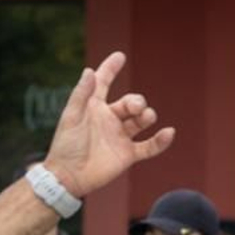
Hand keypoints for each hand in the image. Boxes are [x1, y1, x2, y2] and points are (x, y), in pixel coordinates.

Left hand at [42, 52, 174, 199]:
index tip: (119, 56)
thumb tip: (89, 71)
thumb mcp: (71, 118)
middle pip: (131, 102)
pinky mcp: (127, 154)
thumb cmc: (65, 146)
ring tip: (143, 117)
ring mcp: (120, 136)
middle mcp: (109, 119)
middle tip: (134, 107)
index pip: (104, 83)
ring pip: (142, 120)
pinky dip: (161, 140)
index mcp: (94, 107)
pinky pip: (150, 146)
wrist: (67, 178)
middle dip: (137, 101)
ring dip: (147, 115)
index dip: (110, 69)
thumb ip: (81, 95)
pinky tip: (168, 133)